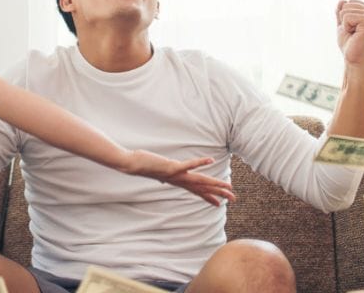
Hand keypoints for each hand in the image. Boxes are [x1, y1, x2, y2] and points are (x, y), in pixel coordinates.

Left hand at [121, 150, 235, 206]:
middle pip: (202, 188)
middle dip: (218, 193)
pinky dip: (199, 163)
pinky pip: (188, 165)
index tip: (219, 204)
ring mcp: (176, 175)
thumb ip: (163, 176)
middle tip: (232, 198)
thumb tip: (163, 180)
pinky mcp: (171, 167)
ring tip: (227, 185)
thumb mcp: (157, 173)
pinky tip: (211, 160)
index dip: (208, 197)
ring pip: (199, 180)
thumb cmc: (144, 167)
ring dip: (214, 183)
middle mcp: (178, 181)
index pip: (195, 191)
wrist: (131, 165)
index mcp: (177, 182)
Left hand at [336, 0, 363, 66]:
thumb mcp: (344, 24)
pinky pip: (347, 16)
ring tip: (355, 35)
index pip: (350, 1)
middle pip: (347, 3)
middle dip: (345, 20)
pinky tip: (355, 35)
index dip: (346, 17)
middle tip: (354, 33)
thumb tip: (342, 0)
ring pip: (346, 9)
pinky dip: (346, 27)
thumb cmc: (351, 44)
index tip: (354, 29)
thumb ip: (342, 12)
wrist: (355, 60)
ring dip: (346, 24)